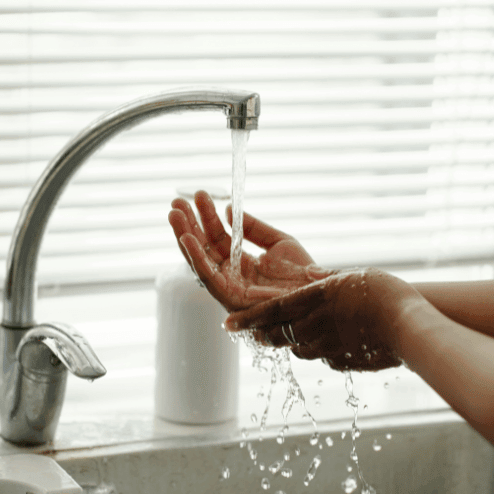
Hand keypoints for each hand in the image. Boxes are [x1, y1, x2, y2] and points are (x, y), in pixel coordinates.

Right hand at [168, 190, 331, 311]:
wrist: (318, 292)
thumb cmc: (303, 273)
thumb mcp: (278, 241)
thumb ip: (253, 227)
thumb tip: (228, 209)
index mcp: (241, 264)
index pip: (218, 238)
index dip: (207, 217)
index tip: (199, 196)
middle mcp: (231, 277)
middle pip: (203, 248)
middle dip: (188, 225)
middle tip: (176, 202)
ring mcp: (229, 288)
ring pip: (200, 261)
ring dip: (184, 237)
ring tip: (174, 214)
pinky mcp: (230, 298)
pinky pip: (208, 276)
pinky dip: (196, 257)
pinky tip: (186, 238)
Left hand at [224, 268, 424, 370]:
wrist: (409, 327)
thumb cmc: (383, 293)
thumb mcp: (349, 277)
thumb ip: (325, 281)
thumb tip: (309, 277)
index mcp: (309, 303)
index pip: (267, 313)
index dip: (246, 319)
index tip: (227, 325)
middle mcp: (311, 329)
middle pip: (276, 334)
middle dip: (264, 333)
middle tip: (255, 332)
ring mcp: (325, 349)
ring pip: (297, 347)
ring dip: (292, 341)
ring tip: (296, 334)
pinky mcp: (342, 363)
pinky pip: (322, 357)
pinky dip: (320, 350)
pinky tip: (332, 343)